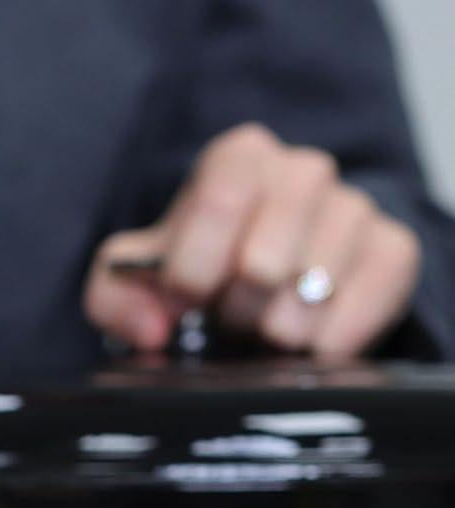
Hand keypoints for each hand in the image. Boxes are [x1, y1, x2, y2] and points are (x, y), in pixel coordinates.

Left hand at [85, 122, 420, 357]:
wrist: (256, 294)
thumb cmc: (194, 278)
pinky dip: (329, 336)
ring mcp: (352, 209)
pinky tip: (304, 346)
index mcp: (238, 161)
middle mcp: (302, 173)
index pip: (223, 190)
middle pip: (268, 249)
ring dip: (278, 324)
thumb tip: (151, 329)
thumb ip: (116, 296)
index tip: (187, 297)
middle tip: (227, 318)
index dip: (197, 259)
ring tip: (262, 330)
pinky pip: (368, 295)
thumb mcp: (135, 284)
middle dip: (236, 301)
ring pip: (315, 279)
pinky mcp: (391, 252)